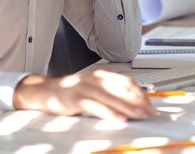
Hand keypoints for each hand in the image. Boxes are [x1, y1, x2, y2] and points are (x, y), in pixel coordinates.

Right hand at [13, 70, 156, 120]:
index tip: (150, 103)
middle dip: (138, 101)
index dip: (140, 92)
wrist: (45, 91)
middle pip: (121, 89)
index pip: (125, 82)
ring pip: (111, 97)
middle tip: (150, 111)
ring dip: (128, 107)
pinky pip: (96, 106)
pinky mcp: (76, 98)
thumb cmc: (70, 93)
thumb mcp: (91, 89)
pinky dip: (109, 112)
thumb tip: (130, 103)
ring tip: (140, 115)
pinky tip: (118, 118)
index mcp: (100, 76)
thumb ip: (108, 93)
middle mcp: (94, 79)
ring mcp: (85, 87)